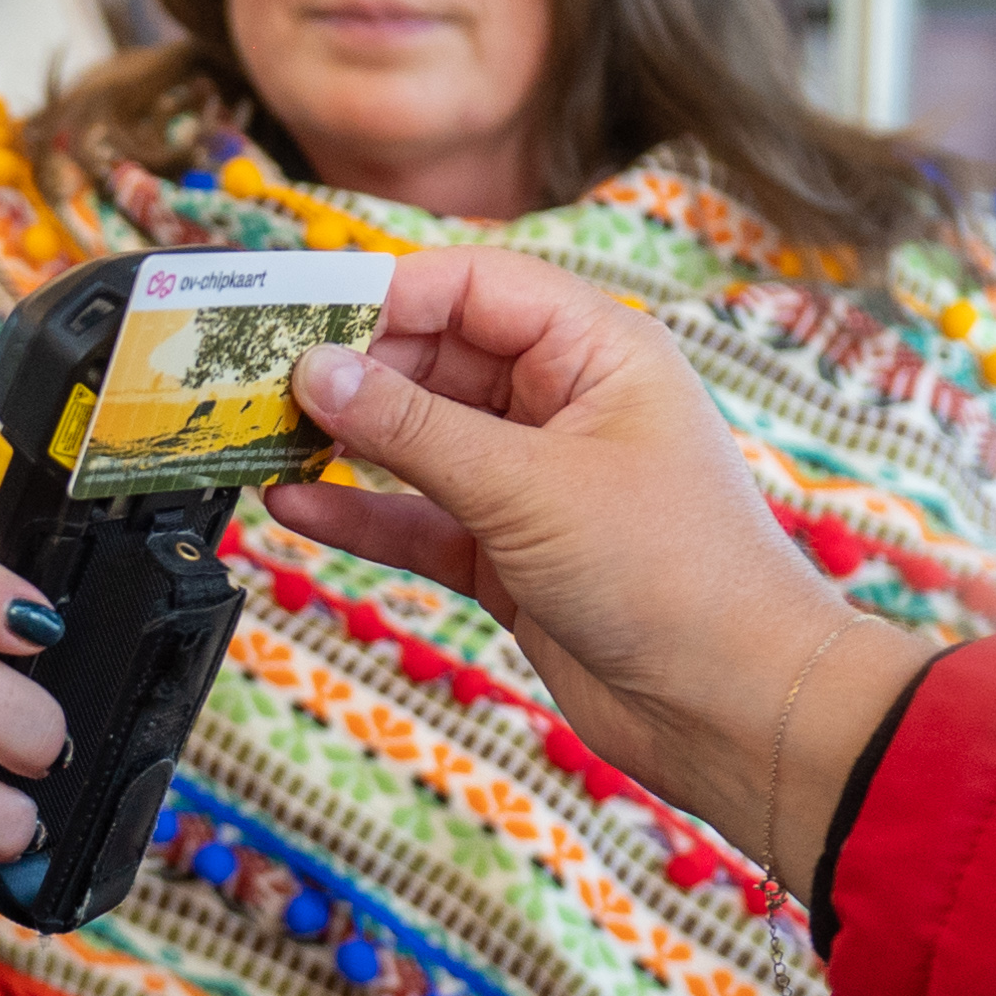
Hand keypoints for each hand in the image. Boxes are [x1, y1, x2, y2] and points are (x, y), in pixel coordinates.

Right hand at [265, 250, 929, 896]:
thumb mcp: (530, 487)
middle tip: (262, 386)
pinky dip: (361, 511)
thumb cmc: (676, 576)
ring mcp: (535, 481)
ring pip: (418, 440)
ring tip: (260, 439)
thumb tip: (318, 370)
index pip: (472, 287)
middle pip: (434, 359)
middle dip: (351, 372)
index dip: (386, 297)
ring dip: (344, 442)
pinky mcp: (510, 553)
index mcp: (596, 351)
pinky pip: (418, 515)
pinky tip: (294, 506)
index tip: (302, 321)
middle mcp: (564, 404)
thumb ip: (415, 430)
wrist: (735, 707)